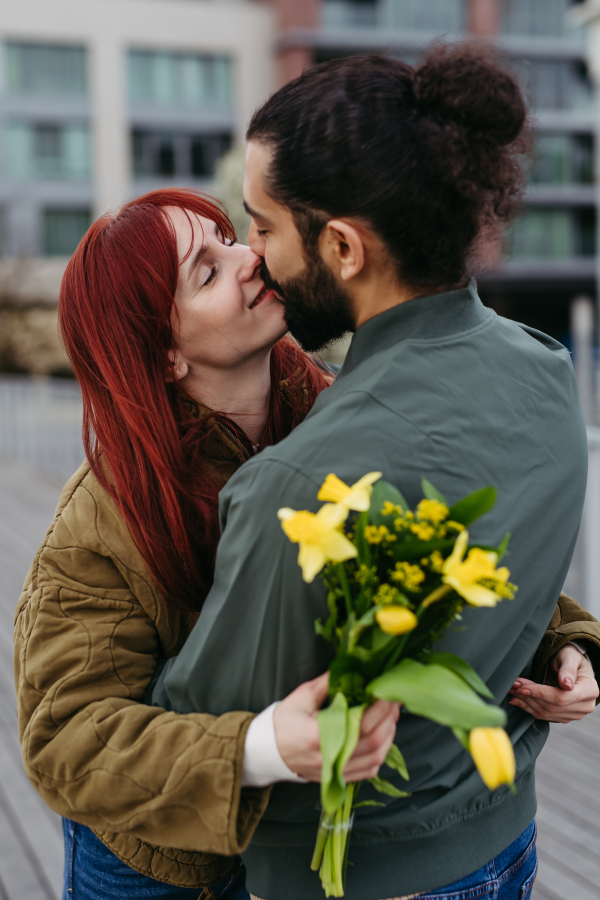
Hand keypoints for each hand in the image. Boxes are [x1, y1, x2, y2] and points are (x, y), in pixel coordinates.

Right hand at [273, 673, 400, 781]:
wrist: (268, 751)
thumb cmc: (283, 723)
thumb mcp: (301, 697)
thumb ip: (327, 684)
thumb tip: (351, 670)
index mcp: (319, 736)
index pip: (362, 723)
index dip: (380, 708)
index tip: (387, 692)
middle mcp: (331, 758)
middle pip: (374, 741)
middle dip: (390, 718)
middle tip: (395, 700)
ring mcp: (336, 770)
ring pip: (376, 758)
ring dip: (389, 736)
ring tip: (391, 716)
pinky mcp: (339, 776)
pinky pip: (369, 770)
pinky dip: (381, 753)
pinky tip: (383, 737)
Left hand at [508, 645, 598, 722]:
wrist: (572, 665)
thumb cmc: (571, 657)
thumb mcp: (570, 656)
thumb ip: (568, 669)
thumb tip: (566, 685)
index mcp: (589, 691)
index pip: (562, 697)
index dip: (541, 693)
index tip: (523, 687)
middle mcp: (584, 706)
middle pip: (552, 706)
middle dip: (529, 696)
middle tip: (513, 685)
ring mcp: (574, 714)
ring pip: (546, 713)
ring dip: (526, 702)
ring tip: (512, 690)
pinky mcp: (564, 716)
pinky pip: (544, 716)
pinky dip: (528, 708)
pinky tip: (516, 700)